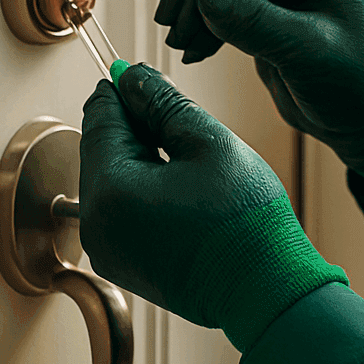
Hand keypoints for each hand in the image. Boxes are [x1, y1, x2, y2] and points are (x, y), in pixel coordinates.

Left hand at [77, 63, 347, 352]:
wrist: (267, 290)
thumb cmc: (244, 220)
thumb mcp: (207, 142)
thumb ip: (162, 103)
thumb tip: (130, 76)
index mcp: (110, 190)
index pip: (100, 118)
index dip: (120, 88)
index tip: (140, 73)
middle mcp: (96, 224)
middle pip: (102, 150)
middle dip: (134, 125)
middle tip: (176, 114)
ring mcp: (107, 250)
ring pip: (112, 180)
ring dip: (140, 157)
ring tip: (187, 154)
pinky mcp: (124, 265)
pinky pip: (122, 210)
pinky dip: (143, 189)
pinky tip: (182, 186)